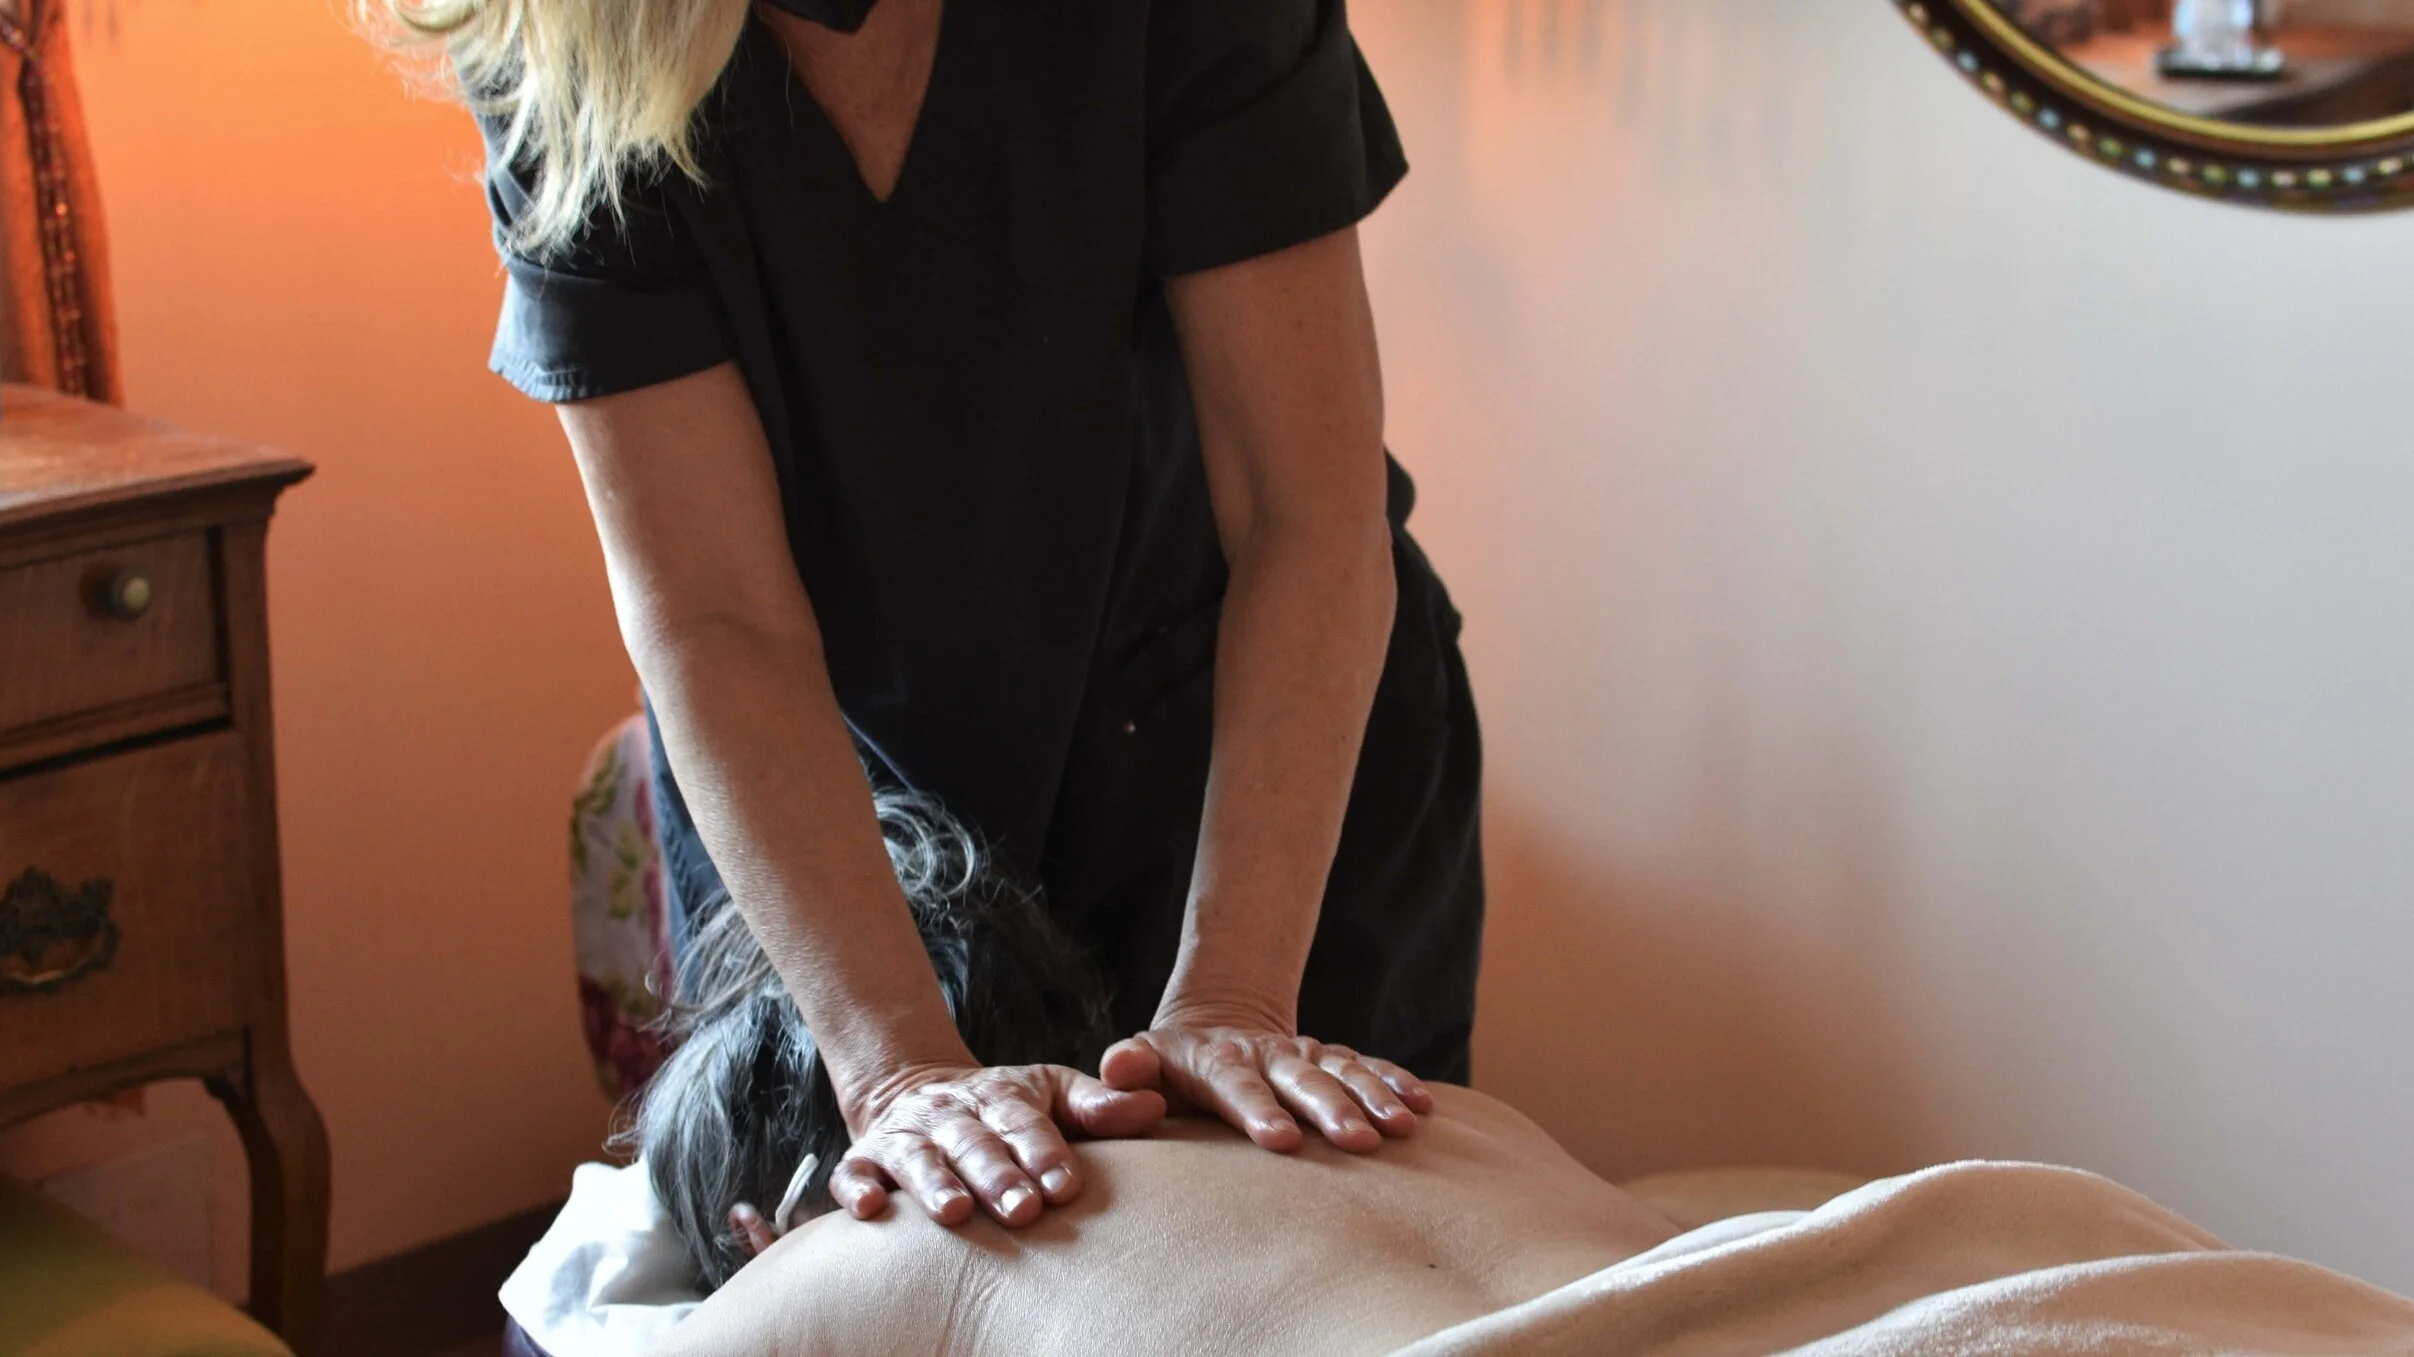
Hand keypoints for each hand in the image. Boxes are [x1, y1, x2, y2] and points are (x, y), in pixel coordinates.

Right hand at [828, 1062, 1165, 1227]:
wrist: (916, 1090)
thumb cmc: (1004, 1108)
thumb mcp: (1051, 1094)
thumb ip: (1100, 1106)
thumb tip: (1158, 1105)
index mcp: (1000, 1095)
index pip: (1025, 1123)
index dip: (1044, 1152)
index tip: (1065, 1185)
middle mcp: (951, 1113)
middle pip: (975, 1144)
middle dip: (997, 1175)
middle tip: (1022, 1208)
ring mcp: (905, 1136)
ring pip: (918, 1158)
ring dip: (934, 1184)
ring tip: (956, 1214)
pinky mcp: (865, 1157)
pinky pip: (853, 1172)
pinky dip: (858, 1189)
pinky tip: (870, 1211)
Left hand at [1100, 1001, 1435, 1153]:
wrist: (1215, 1025)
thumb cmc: (1170, 1067)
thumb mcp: (1140, 1059)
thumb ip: (1126, 1068)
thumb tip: (1116, 1071)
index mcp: (1219, 1060)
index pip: (1238, 1085)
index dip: (1259, 1111)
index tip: (1281, 1141)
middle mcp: (1269, 1054)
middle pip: (1302, 1079)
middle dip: (1331, 1109)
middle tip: (1358, 1142)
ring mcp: (1306, 1054)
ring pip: (1345, 1072)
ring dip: (1375, 1097)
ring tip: (1402, 1127)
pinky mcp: (1333, 1060)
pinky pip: (1370, 1067)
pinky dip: (1398, 1082)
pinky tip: (1426, 1107)